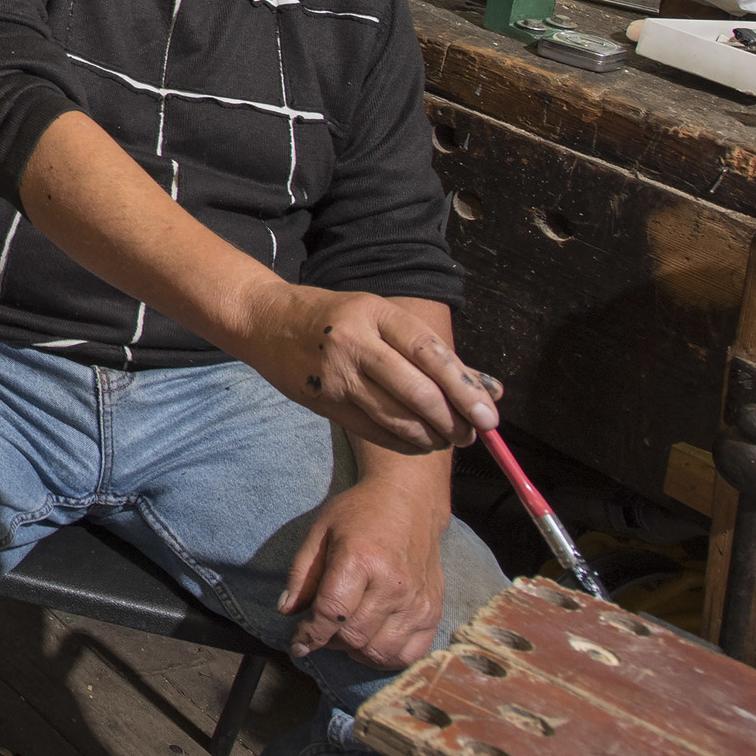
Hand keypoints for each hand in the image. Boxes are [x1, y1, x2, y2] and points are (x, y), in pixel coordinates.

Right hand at [240, 287, 499, 455]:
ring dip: (431, 436)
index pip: (430, 353)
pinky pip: (373, 431)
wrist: (264, 320)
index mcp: (375, 312)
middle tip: (472, 435)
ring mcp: (335, 374)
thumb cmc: (334, 317)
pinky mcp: (322, 400)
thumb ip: (432, 353)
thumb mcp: (380, 317)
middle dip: (453, 421)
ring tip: (447, 439)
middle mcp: (355, 342)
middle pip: (416, 392)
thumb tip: (491, 390)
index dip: (464, 388)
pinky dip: (404, 442)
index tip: (490, 415)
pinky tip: (418, 442)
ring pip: (396, 417)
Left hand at [277, 471, 452, 668]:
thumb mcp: (320, 532)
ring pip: (380, 652)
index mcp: (360, 560)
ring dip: (355, 653)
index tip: (298, 645)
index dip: (310, 634)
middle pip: (354, 637)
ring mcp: (418, 602)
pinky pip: (409, 654)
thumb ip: (301, 574)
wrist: (409, 503)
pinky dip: (386, 658)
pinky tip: (371, 643)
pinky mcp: (433, 612)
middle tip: (320, 632)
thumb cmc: (359, 515)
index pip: (332, 613)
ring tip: (344, 636)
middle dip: (329, 642)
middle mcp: (394, 585)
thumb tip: (286, 611)